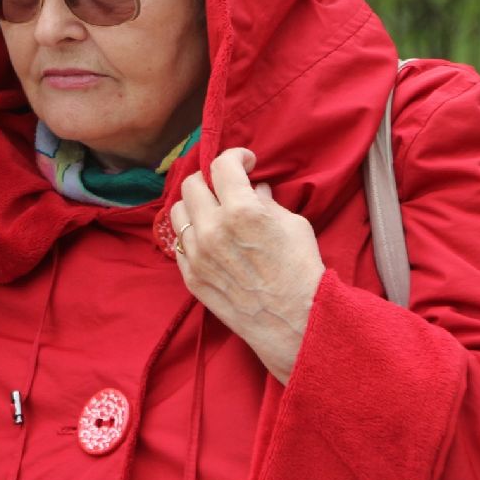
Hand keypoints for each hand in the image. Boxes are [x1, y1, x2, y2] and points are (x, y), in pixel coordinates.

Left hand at [170, 148, 324, 383]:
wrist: (294, 322)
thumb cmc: (301, 271)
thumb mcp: (294, 225)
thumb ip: (267, 202)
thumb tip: (255, 189)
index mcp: (242, 211)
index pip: (222, 165)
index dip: (235, 156)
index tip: (245, 161)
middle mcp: (213, 229)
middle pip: (192, 184)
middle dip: (211, 178)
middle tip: (226, 185)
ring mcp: (197, 254)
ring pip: (178, 211)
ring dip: (195, 204)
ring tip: (213, 210)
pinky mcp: (191, 276)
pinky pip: (180, 242)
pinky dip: (193, 233)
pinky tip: (210, 237)